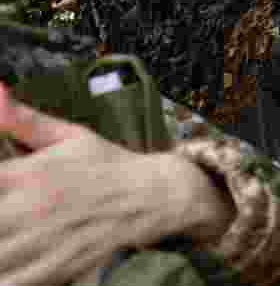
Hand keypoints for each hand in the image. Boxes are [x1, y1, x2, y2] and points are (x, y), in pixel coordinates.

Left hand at [0, 83, 233, 285]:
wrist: (153, 195)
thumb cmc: (107, 163)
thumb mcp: (69, 135)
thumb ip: (23, 120)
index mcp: (24, 174)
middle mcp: (26, 209)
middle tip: (0, 211)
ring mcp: (38, 244)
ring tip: (4, 234)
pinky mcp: (52, 270)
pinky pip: (12, 282)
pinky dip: (6, 276)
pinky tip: (8, 260)